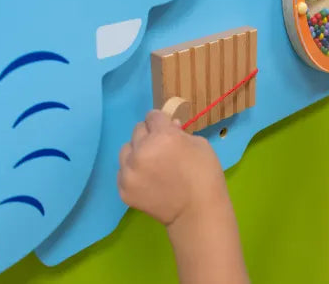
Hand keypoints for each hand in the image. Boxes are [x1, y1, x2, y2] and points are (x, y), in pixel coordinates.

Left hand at [117, 110, 228, 226]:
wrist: (197, 212)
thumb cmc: (205, 175)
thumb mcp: (199, 144)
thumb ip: (180, 132)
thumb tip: (169, 126)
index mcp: (162, 136)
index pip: (153, 116)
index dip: (161, 122)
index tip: (167, 130)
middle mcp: (141, 150)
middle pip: (137, 130)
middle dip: (149, 136)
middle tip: (161, 149)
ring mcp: (129, 171)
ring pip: (126, 150)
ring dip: (137, 153)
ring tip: (151, 166)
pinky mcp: (123, 188)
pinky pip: (123, 172)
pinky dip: (133, 173)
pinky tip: (148, 181)